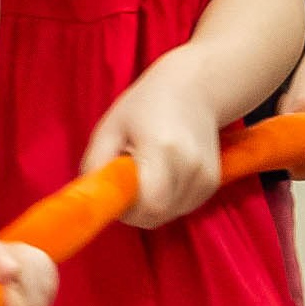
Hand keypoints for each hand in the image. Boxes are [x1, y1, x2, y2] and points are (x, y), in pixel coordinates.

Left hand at [81, 59, 227, 228]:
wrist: (194, 89)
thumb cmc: (145, 106)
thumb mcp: (110, 128)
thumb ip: (96, 165)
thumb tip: (92, 199)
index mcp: (162, 148)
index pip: (149, 205)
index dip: (128, 210)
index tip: (118, 193)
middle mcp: (190, 164)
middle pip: (158, 215)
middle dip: (136, 210)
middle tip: (128, 184)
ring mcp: (205, 175)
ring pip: (170, 215)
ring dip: (152, 206)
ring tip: (148, 173)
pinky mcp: (212, 182)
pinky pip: (183, 208)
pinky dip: (169, 201)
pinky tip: (164, 175)